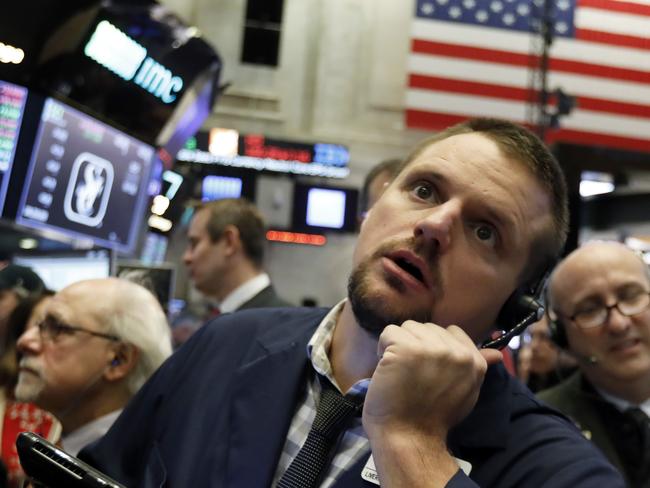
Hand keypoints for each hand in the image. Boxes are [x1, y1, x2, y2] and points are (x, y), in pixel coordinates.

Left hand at [363, 320, 501, 439]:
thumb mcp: (466, 392)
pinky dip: (382, 348)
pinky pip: (388, 332)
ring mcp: (431, 349)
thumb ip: (477, 367)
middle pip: (427, 328)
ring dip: (397, 345)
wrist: (409, 437)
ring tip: (399, 370)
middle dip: (415, 345)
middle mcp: (456, 352)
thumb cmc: (433, 417)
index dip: (434, 345)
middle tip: (411, 373)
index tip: (427, 366)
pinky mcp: (405, 348)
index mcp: (474, 361)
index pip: (452, 331)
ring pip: (407, 327)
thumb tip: (497, 353)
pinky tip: (386, 368)